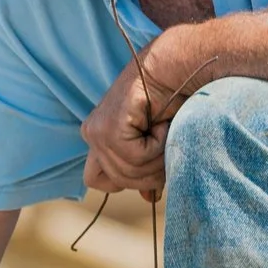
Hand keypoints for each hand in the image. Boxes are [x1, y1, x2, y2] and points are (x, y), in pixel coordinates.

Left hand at [82, 54, 169, 197]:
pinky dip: (158, 145)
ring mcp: (96, 131)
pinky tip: (161, 122)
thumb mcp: (157, 143)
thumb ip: (148, 169)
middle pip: (117, 183)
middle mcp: (91, 134)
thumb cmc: (172, 100)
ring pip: (130, 173)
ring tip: (165, 130)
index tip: (152, 165)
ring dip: (158, 157)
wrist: (176, 68)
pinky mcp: (108, 128)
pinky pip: (136, 158)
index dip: (128, 180)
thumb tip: (150, 199)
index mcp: (98, 137)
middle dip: (149, 174)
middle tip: (167, 146)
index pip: (97, 181)